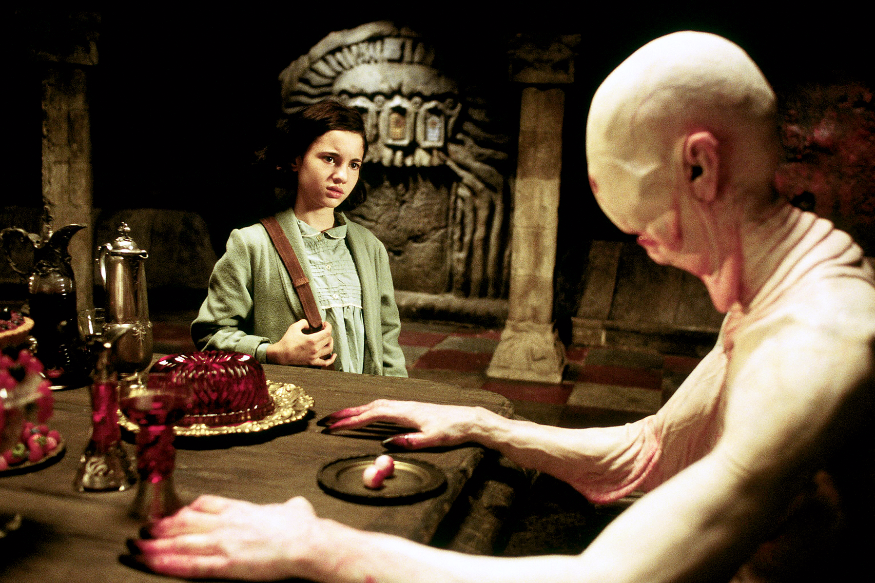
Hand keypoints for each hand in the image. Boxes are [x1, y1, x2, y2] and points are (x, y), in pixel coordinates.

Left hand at [129, 495, 321, 580]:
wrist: (306, 541)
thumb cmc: (303, 526)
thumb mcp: (295, 508)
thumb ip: (289, 507)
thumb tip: (295, 506)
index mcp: (240, 508)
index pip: (204, 504)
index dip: (184, 510)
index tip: (172, 513)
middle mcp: (226, 523)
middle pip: (185, 522)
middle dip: (161, 527)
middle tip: (143, 529)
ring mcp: (223, 543)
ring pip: (180, 543)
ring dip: (155, 545)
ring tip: (137, 548)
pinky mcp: (225, 564)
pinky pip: (190, 565)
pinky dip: (168, 564)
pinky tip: (153, 564)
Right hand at [265, 319, 335, 366]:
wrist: (281, 355)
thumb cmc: (287, 341)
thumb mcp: (294, 327)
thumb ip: (303, 322)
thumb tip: (309, 325)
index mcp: (312, 340)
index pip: (327, 332)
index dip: (328, 326)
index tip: (325, 324)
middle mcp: (315, 349)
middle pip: (328, 339)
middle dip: (328, 333)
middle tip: (323, 329)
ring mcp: (314, 357)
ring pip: (329, 349)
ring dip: (330, 342)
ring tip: (327, 338)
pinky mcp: (312, 362)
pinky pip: (325, 363)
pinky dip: (331, 359)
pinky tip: (334, 355)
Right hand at [326, 399, 487, 448]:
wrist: (468, 419)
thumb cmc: (452, 430)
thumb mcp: (432, 440)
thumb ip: (410, 441)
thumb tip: (387, 444)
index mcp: (405, 412)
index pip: (372, 415)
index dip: (351, 421)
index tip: (334, 426)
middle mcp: (403, 406)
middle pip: (369, 407)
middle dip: (347, 413)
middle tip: (327, 420)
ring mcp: (407, 406)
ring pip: (376, 405)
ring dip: (357, 410)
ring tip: (340, 417)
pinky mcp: (410, 409)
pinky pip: (384, 407)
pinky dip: (369, 410)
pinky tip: (366, 414)